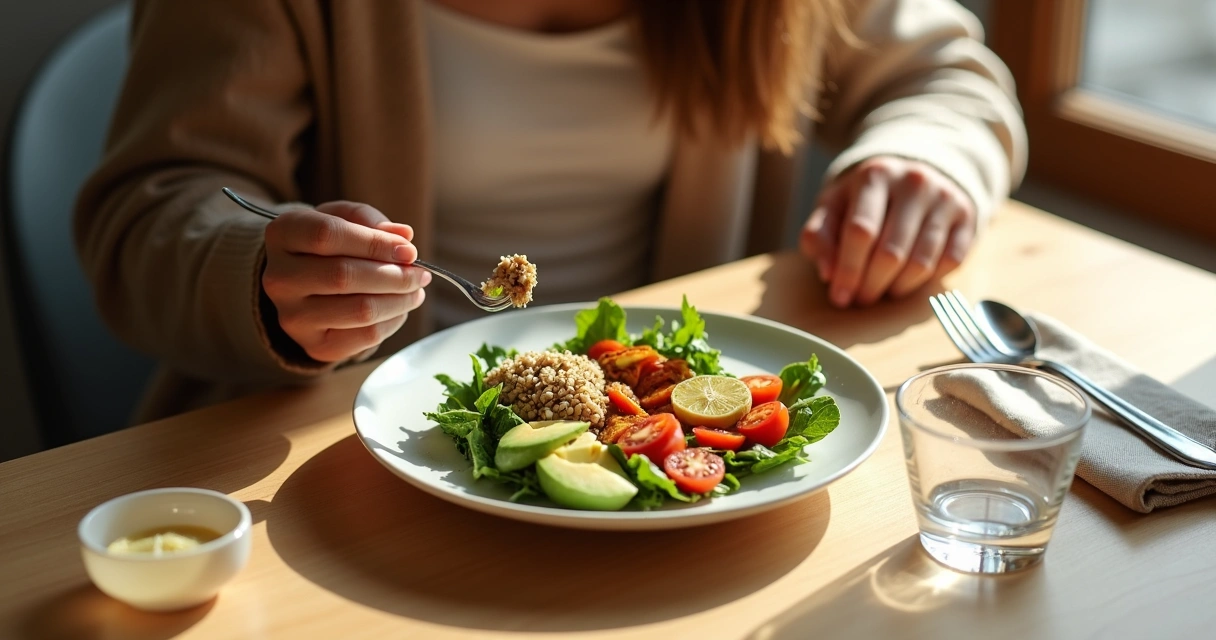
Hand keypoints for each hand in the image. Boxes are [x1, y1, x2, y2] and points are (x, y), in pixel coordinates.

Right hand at [262, 201, 430, 362]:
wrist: (305, 286)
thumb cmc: (329, 244)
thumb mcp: (342, 218)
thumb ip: (370, 221)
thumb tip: (404, 236)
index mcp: (283, 235)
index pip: (327, 235)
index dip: (374, 242)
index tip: (408, 250)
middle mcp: (279, 277)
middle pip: (344, 275)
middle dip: (394, 275)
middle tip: (420, 273)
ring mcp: (293, 316)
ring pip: (360, 310)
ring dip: (400, 300)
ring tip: (415, 290)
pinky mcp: (314, 345)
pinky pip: (366, 336)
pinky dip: (393, 321)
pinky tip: (400, 308)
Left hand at [800, 157, 975, 306]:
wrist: (916, 170)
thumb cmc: (865, 198)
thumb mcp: (834, 206)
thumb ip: (820, 235)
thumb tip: (828, 273)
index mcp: (875, 175)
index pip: (860, 232)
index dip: (848, 270)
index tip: (839, 297)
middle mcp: (914, 182)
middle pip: (891, 253)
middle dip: (871, 286)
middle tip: (860, 300)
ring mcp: (945, 198)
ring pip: (921, 263)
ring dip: (897, 289)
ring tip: (883, 292)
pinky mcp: (968, 216)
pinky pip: (950, 263)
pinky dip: (927, 281)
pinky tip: (909, 280)